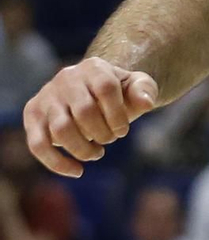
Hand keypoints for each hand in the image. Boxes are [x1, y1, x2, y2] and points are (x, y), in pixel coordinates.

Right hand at [23, 58, 158, 177]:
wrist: (91, 92)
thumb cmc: (118, 93)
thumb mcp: (136, 87)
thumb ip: (144, 90)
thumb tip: (146, 103)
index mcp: (94, 67)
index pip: (106, 88)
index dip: (117, 114)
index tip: (123, 131)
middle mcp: (66, 78)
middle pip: (84, 111)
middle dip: (102, 133)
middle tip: (110, 140)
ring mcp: (47, 96)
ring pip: (60, 130)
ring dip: (82, 149)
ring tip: (97, 153)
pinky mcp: (32, 114)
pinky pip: (37, 144)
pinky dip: (57, 163)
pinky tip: (77, 171)